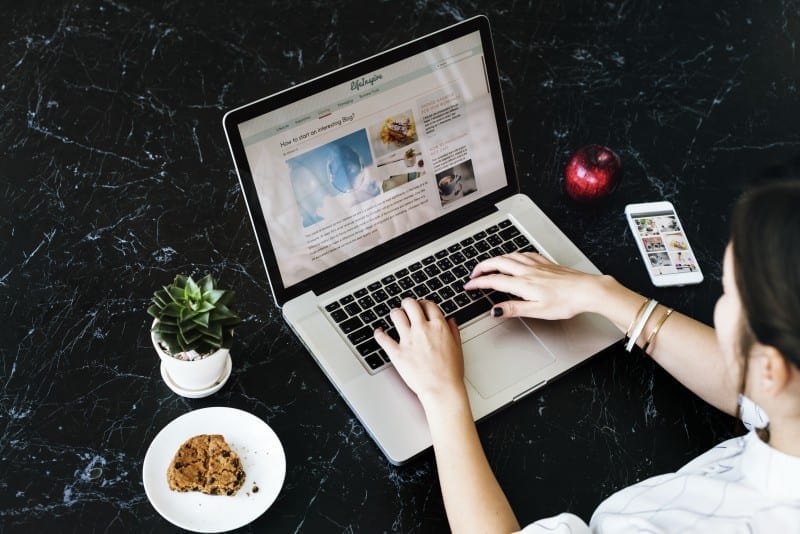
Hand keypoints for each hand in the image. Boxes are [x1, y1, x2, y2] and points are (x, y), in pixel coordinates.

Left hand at [374, 298, 465, 404]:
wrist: (442, 389)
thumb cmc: (451, 372)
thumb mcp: (458, 348)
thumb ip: (453, 331)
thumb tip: (450, 321)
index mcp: (438, 327)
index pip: (428, 304)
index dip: (424, 304)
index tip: (421, 307)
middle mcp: (422, 329)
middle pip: (410, 304)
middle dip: (408, 304)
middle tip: (407, 309)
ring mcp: (408, 340)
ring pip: (396, 314)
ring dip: (396, 314)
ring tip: (396, 318)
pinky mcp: (397, 352)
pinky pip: (382, 337)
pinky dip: (379, 333)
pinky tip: (380, 332)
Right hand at [464, 252, 606, 319]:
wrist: (587, 290)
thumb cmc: (566, 302)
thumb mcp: (537, 311)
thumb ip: (514, 309)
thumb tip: (495, 310)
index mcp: (523, 284)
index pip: (494, 280)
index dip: (478, 283)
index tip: (468, 286)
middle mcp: (528, 271)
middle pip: (498, 263)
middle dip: (482, 267)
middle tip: (474, 274)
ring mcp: (537, 265)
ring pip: (510, 256)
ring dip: (495, 259)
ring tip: (489, 265)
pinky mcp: (546, 263)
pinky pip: (525, 254)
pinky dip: (513, 255)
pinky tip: (516, 257)